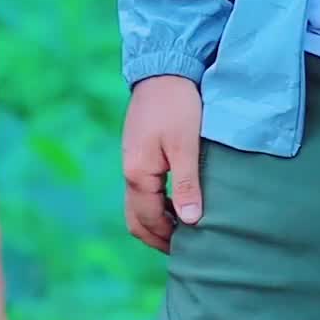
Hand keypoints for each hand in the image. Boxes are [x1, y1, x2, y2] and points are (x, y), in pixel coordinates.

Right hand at [123, 75, 203, 253]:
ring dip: (155, 220)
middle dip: (156, 237)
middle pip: (135, 219)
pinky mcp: (139, 151)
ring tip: (182, 228)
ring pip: (137, 205)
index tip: (189, 250)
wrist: (164, 69)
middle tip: (182, 248)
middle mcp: (129, 171)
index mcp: (138, 174)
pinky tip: (176, 201)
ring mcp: (132, 161)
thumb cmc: (177, 105)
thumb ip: (186, 184)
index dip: (167, 238)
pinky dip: (156, 203)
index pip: (149, 220)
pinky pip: (142, 189)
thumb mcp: (186, 145)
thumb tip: (190, 222)